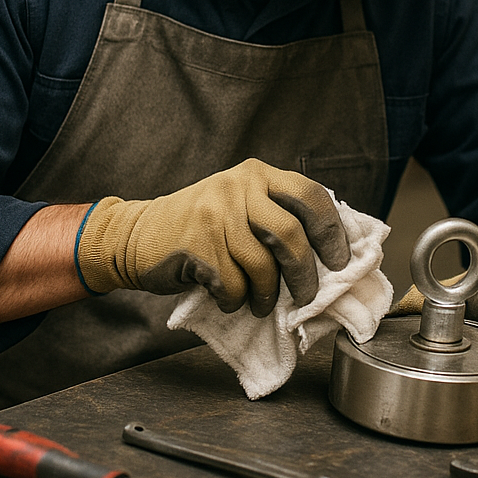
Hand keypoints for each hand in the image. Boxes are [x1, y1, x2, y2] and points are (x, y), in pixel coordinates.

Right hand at [75, 159, 349, 316]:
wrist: (136, 235)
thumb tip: (328, 255)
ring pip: (262, 266)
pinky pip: (232, 284)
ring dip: (267, 295)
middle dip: (305, 274)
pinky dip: (235, 300)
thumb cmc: (199, 227)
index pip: (310, 195)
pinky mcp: (196, 244)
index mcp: (258, 174)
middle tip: (308, 296)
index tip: (340, 262)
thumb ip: (277, 215)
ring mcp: (215, 214)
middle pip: (290, 234)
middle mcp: (238, 187)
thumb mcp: (240, 205)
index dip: (332, 231)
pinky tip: (229, 298)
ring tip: (260, 303)